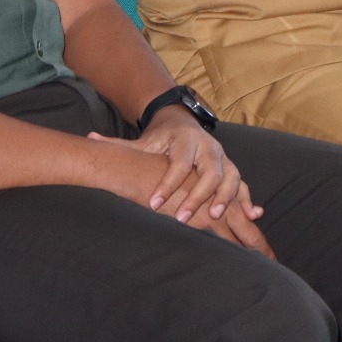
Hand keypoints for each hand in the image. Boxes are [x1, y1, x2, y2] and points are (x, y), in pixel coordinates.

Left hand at [89, 125, 270, 255]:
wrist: (183, 123)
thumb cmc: (161, 140)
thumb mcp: (143, 142)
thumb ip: (117, 144)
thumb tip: (88, 139)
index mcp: (184, 141)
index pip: (178, 164)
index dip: (167, 184)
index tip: (153, 203)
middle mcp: (207, 147)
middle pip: (208, 171)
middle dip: (197, 195)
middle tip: (182, 218)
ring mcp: (223, 158)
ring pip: (230, 177)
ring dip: (224, 197)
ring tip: (214, 216)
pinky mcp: (232, 168)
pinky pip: (244, 184)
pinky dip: (249, 199)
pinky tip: (252, 215)